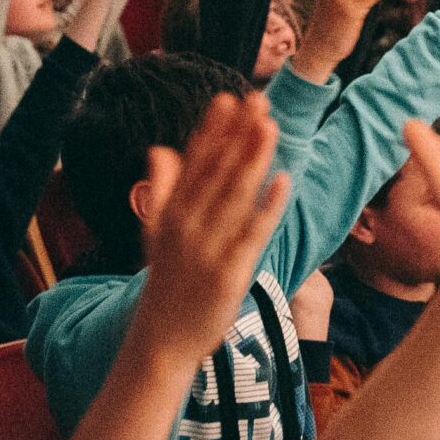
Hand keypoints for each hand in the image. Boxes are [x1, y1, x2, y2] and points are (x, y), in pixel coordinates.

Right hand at [133, 92, 293, 362]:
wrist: (160, 342)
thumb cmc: (166, 284)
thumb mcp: (155, 233)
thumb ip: (161, 189)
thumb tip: (160, 148)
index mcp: (169, 213)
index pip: (194, 163)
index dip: (212, 130)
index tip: (227, 97)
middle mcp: (185, 226)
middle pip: (216, 171)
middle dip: (237, 134)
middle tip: (258, 98)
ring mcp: (207, 249)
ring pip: (234, 195)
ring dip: (253, 158)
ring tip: (270, 125)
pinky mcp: (228, 273)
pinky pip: (252, 233)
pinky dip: (268, 206)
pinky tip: (284, 180)